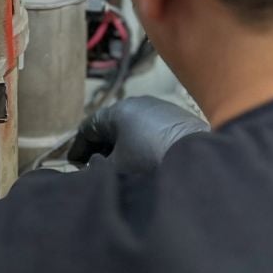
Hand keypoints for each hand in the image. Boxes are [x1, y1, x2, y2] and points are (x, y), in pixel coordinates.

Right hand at [65, 98, 204, 176]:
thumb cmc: (150, 159)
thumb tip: (94, 165)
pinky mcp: (178, 117)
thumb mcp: (117, 167)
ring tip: (119, 168)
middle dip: (100, 149)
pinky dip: (140, 145)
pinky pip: (149, 131)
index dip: (78, 149)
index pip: (88, 128)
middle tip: (94, 169)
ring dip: (121, 147)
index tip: (73, 165)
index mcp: (117, 111)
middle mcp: (137, 103)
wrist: (199, 157)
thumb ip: (98, 167)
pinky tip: (143, 161)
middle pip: (110, 127)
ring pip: (131, 129)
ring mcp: (160, 108)